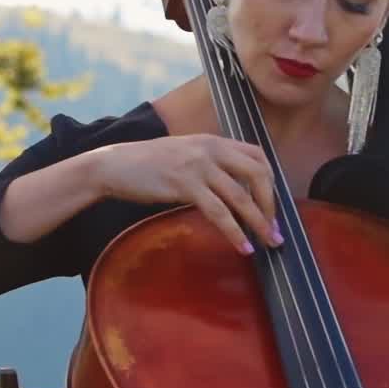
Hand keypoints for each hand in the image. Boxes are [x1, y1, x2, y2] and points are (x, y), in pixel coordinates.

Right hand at [91, 135, 281, 256]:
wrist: (114, 165)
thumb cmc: (147, 163)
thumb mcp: (184, 153)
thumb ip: (209, 162)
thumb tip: (231, 186)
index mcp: (213, 141)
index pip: (257, 155)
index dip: (271, 180)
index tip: (271, 203)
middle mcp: (211, 149)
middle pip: (258, 173)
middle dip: (271, 203)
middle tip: (274, 227)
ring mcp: (198, 166)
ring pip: (241, 196)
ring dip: (259, 222)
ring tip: (269, 242)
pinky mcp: (185, 186)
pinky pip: (218, 212)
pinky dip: (234, 232)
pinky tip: (243, 246)